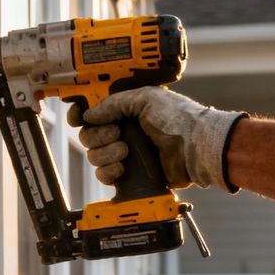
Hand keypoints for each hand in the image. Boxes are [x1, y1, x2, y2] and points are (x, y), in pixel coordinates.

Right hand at [68, 87, 244, 190]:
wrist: (196, 146)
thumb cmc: (178, 118)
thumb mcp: (145, 98)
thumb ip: (113, 103)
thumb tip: (89, 114)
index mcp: (125, 110)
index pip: (92, 112)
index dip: (81, 115)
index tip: (78, 117)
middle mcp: (122, 131)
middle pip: (89, 135)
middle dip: (98, 135)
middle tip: (117, 133)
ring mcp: (125, 153)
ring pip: (94, 156)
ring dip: (105, 154)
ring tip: (125, 150)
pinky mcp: (129, 174)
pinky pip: (104, 175)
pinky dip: (108, 172)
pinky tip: (122, 167)